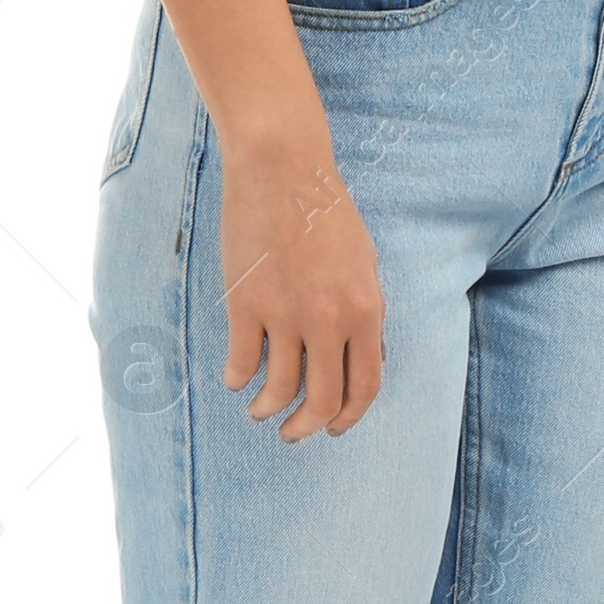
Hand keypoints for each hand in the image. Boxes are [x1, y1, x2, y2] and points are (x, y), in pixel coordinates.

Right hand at [220, 137, 386, 439]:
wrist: (283, 170)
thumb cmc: (328, 212)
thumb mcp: (365, 264)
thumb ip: (366, 313)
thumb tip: (364, 358)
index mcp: (366, 311)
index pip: (365, 386)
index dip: (350, 416)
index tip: (335, 427)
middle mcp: (329, 320)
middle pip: (322, 400)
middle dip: (308, 427)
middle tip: (295, 433)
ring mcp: (285, 314)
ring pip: (278, 390)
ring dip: (268, 411)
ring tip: (261, 413)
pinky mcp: (245, 304)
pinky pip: (242, 363)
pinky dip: (238, 380)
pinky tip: (237, 379)